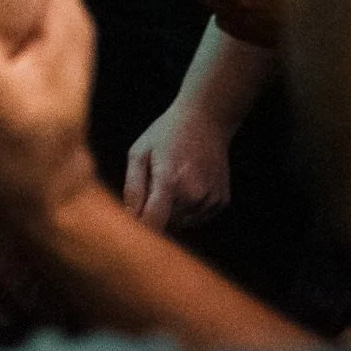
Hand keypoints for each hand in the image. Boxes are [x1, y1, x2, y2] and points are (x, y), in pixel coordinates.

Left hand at [124, 99, 233, 229]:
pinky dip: (188, 209)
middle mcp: (194, 194)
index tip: (131, 228)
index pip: (154, 223)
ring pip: (181, 223)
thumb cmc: (166, 135)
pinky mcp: (221, 202)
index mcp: (170, 181)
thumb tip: (129, 219)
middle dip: (153, 214)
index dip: (140, 229)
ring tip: (171, 182)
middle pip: (166, 225)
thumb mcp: (139, 153)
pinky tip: (187, 185)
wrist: (206, 120)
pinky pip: (197, 218)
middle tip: (152, 186)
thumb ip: (132, 188)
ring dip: (171, 212)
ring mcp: (210, 199)